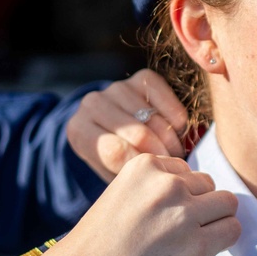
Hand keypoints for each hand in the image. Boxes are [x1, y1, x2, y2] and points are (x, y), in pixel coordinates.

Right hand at [6, 154, 239, 255]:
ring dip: (215, 223)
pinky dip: (222, 241)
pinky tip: (197, 255)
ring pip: (227, 205)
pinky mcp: (197, 246)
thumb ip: (155, 190)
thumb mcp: (122, 198)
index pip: (186, 171)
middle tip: (176, 235)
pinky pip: (232, 231)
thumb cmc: (97, 248)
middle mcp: (167, 184)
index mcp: (145, 166)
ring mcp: (184, 214)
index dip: (181, 196)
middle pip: (210, 186)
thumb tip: (198, 195)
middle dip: (200, 208)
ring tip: (187, 244)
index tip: (161, 219)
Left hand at [67, 70, 189, 181]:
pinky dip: (177, 121)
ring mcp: (117, 88)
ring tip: (174, 154)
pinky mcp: (142, 78)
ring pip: (154, 119)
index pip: (115, 150)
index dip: (142, 165)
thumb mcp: (113, 174)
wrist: (119, 130)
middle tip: (171, 168)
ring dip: (171, 141)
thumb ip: (126, 174)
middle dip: (161, 155)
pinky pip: (166, 101)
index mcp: (79, 131)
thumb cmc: (117, 158)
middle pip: (138, 134)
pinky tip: (177, 132)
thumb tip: (152, 176)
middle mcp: (93, 103)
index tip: (155, 177)